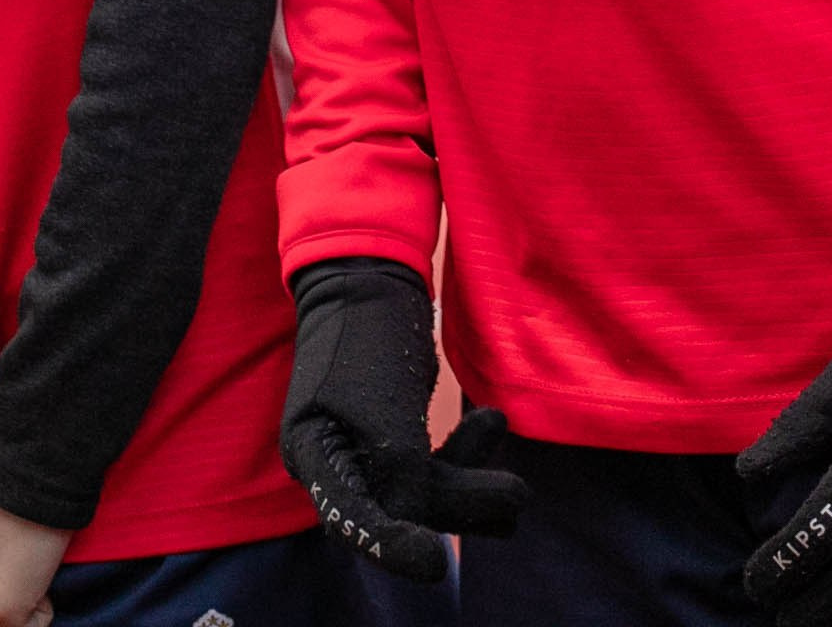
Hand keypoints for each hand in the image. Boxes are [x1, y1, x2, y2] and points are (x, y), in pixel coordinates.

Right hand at [281, 256, 526, 584]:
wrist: (369, 268)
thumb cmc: (367, 327)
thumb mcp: (383, 400)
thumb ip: (400, 470)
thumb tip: (419, 520)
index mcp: (313, 454)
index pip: (352, 520)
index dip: (392, 547)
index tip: (435, 562)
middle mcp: (335, 462)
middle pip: (399, 509)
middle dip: (461, 502)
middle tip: (518, 493)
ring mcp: (364, 448)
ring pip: (424, 490)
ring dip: (472, 477)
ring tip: (503, 430)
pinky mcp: (394, 433)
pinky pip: (432, 464)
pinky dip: (464, 452)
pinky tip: (491, 420)